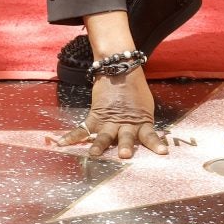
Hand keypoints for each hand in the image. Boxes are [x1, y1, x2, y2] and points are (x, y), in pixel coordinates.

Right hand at [52, 67, 168, 159]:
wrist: (120, 68)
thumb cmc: (135, 89)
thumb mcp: (145, 106)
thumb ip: (143, 123)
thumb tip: (146, 139)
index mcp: (141, 120)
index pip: (150, 135)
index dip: (156, 144)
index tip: (163, 152)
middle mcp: (125, 123)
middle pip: (126, 137)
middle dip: (126, 146)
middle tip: (125, 155)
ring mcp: (109, 120)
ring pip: (104, 136)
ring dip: (99, 145)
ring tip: (94, 154)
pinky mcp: (95, 115)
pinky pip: (82, 129)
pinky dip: (71, 137)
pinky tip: (61, 144)